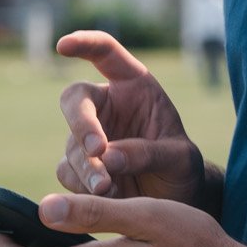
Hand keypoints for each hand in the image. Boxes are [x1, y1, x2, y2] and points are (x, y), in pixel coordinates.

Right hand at [55, 30, 208, 207]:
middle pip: (74, 99)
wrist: (176, 202)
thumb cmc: (182, 168)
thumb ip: (148, 153)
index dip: (85, 43)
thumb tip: (107, 156)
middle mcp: (106, 106)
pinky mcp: (79, 167)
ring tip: (109, 188)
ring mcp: (89, 137)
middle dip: (81, 123)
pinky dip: (82, 186)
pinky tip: (106, 196)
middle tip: (97, 150)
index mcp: (134, 87)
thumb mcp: (179, 158)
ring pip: (71, 144)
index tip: (64, 45)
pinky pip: (67, 171)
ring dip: (86, 167)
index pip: (106, 53)